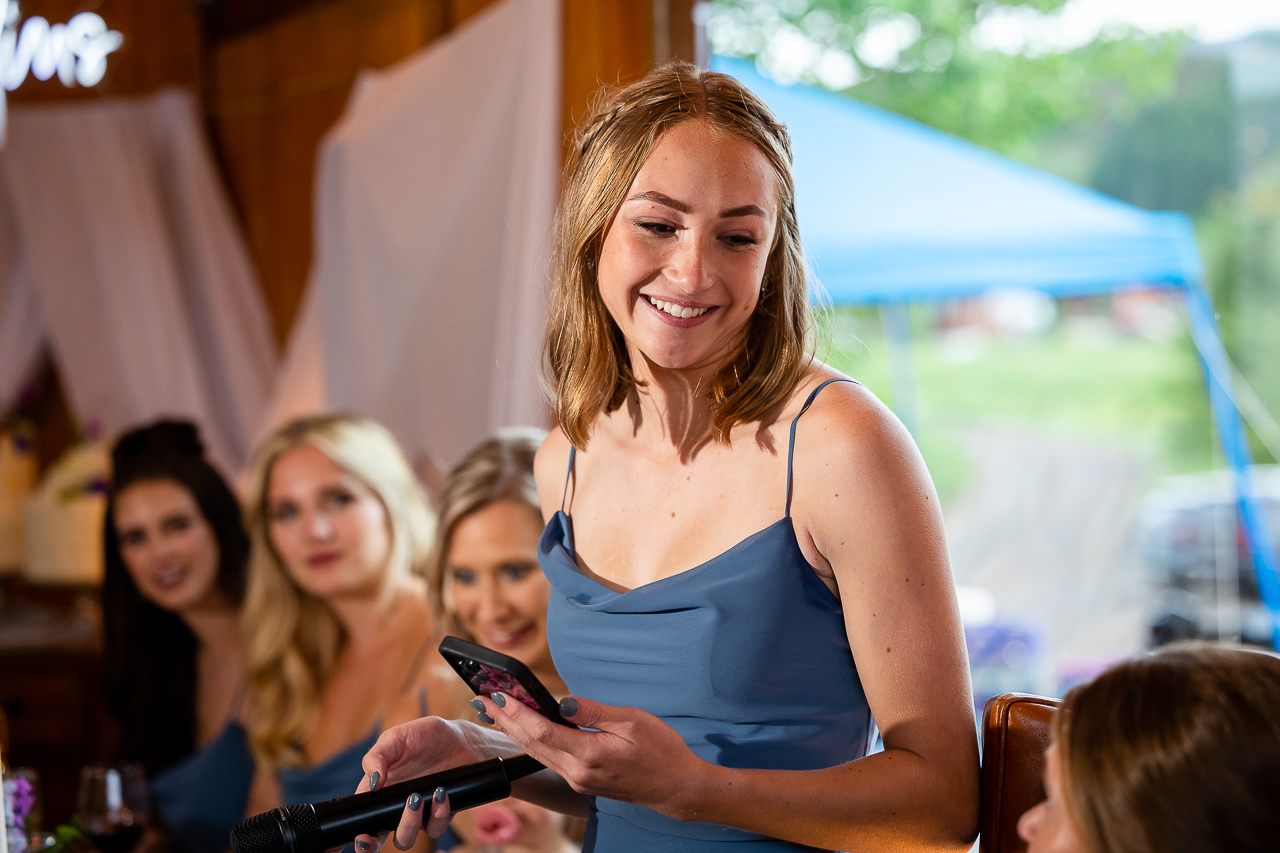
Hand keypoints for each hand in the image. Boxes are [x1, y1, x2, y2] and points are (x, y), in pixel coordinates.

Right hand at [351, 716, 509, 849]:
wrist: (461, 738)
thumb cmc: (424, 736)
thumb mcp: (396, 738)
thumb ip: (377, 756)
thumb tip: (373, 781)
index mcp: (377, 791)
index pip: (360, 818)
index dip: (355, 834)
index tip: (358, 838)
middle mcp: (394, 807)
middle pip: (376, 840)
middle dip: (371, 845)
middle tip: (373, 839)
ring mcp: (417, 814)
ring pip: (405, 839)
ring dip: (408, 824)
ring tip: (416, 797)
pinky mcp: (438, 815)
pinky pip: (434, 828)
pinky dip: (437, 814)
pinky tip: (441, 793)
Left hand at [473, 692, 708, 820]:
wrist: (676, 787)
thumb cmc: (661, 751)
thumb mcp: (632, 722)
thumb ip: (593, 711)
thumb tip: (562, 702)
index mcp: (589, 755)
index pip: (542, 731)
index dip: (516, 713)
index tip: (497, 695)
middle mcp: (577, 772)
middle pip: (531, 744)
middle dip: (504, 721)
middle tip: (482, 700)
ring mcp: (578, 780)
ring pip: (536, 753)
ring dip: (513, 732)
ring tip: (494, 713)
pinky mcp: (582, 781)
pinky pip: (548, 759)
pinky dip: (531, 741)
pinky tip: (524, 729)